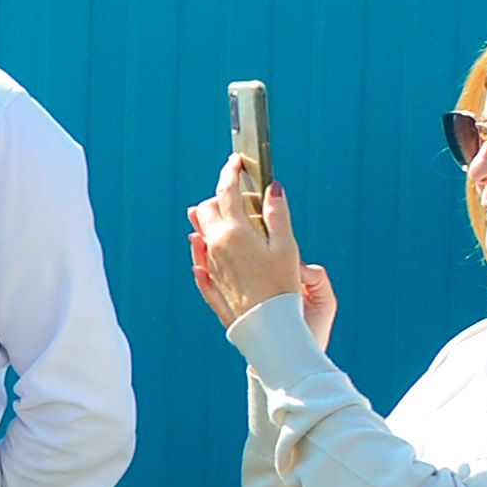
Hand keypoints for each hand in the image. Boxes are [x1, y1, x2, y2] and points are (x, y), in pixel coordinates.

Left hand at [186, 162, 307, 324]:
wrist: (268, 325)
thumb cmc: (282, 286)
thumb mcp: (286, 246)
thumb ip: (277, 214)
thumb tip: (273, 187)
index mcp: (234, 232)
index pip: (226, 191)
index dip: (231, 172)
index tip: (236, 161)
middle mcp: (215, 245)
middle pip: (206, 209)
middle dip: (219, 195)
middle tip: (237, 192)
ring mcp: (211, 264)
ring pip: (200, 232)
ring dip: (209, 218)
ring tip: (225, 213)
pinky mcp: (212, 281)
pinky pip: (201, 257)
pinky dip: (203, 245)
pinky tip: (206, 243)